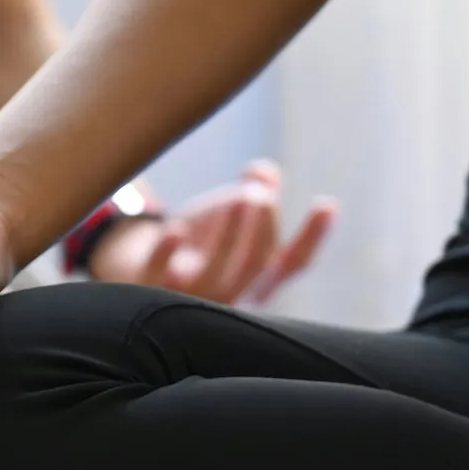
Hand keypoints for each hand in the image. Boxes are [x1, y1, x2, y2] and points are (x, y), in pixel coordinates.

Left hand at [89, 161, 335, 305]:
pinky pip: (157, 280)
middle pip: (254, 268)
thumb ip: (253, 192)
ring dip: (229, 237)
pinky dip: (166, 255)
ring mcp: (189, 298)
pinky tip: (175, 229)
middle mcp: (229, 294)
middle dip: (262, 228)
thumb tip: (264, 171)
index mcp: (256, 280)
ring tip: (240, 198)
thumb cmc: (198, 243)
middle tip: (260, 193)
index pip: (293, 264)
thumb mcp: (228, 213)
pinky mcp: (149, 292)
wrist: (142, 268)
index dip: (312, 237)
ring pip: (214, 276)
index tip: (327, 204)